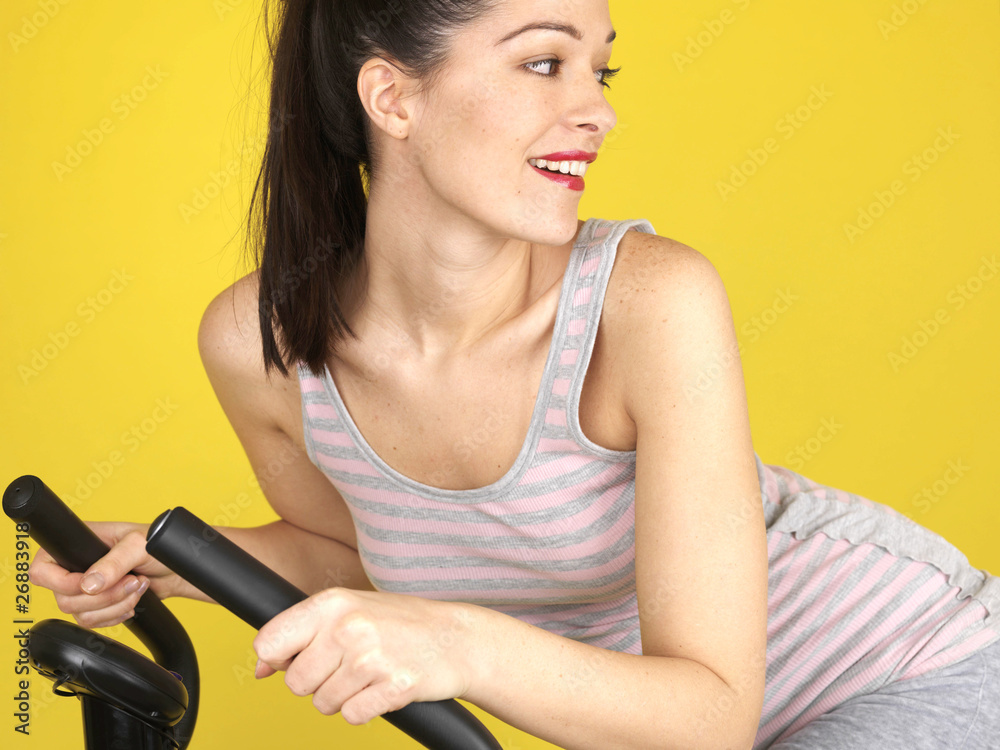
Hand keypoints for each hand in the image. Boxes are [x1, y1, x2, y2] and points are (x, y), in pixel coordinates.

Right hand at [28, 521, 176, 627]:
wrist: (176, 568)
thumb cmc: (158, 546)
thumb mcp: (138, 545)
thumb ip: (114, 563)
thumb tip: (89, 585)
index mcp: (76, 544)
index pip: (42, 569)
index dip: (61, 583)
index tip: (90, 584)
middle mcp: (76, 567)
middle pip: (64, 600)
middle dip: (104, 596)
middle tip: (131, 580)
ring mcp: (86, 588)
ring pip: (80, 615)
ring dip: (114, 605)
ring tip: (137, 586)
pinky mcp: (97, 605)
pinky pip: (93, 623)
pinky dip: (116, 615)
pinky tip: (132, 600)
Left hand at [252, 588, 480, 723]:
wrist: (457, 638)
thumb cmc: (400, 623)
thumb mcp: (349, 611)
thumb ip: (303, 633)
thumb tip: (259, 670)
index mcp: (332, 603)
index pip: (270, 642)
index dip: (278, 660)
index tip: (298, 658)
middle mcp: (348, 627)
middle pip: (295, 682)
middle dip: (316, 683)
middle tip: (346, 667)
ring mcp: (371, 658)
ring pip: (322, 704)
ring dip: (343, 698)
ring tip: (369, 675)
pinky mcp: (392, 686)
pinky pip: (351, 716)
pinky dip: (364, 710)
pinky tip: (382, 688)